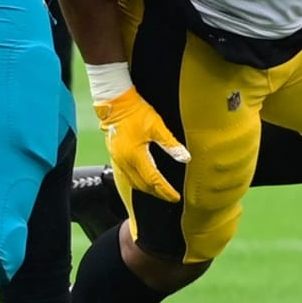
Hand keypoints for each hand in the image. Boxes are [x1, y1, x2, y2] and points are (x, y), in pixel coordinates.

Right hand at [94, 87, 189, 201]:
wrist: (116, 105)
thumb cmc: (136, 113)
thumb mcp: (157, 127)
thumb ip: (171, 144)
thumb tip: (185, 158)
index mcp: (136, 156)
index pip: (153, 180)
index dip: (165, 190)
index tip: (175, 197)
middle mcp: (125, 162)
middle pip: (142, 185)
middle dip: (157, 193)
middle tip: (170, 196)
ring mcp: (118, 160)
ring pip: (133, 183)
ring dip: (147, 189)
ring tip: (159, 192)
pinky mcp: (116, 156)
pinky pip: (127, 176)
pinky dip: (137, 182)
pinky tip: (144, 180)